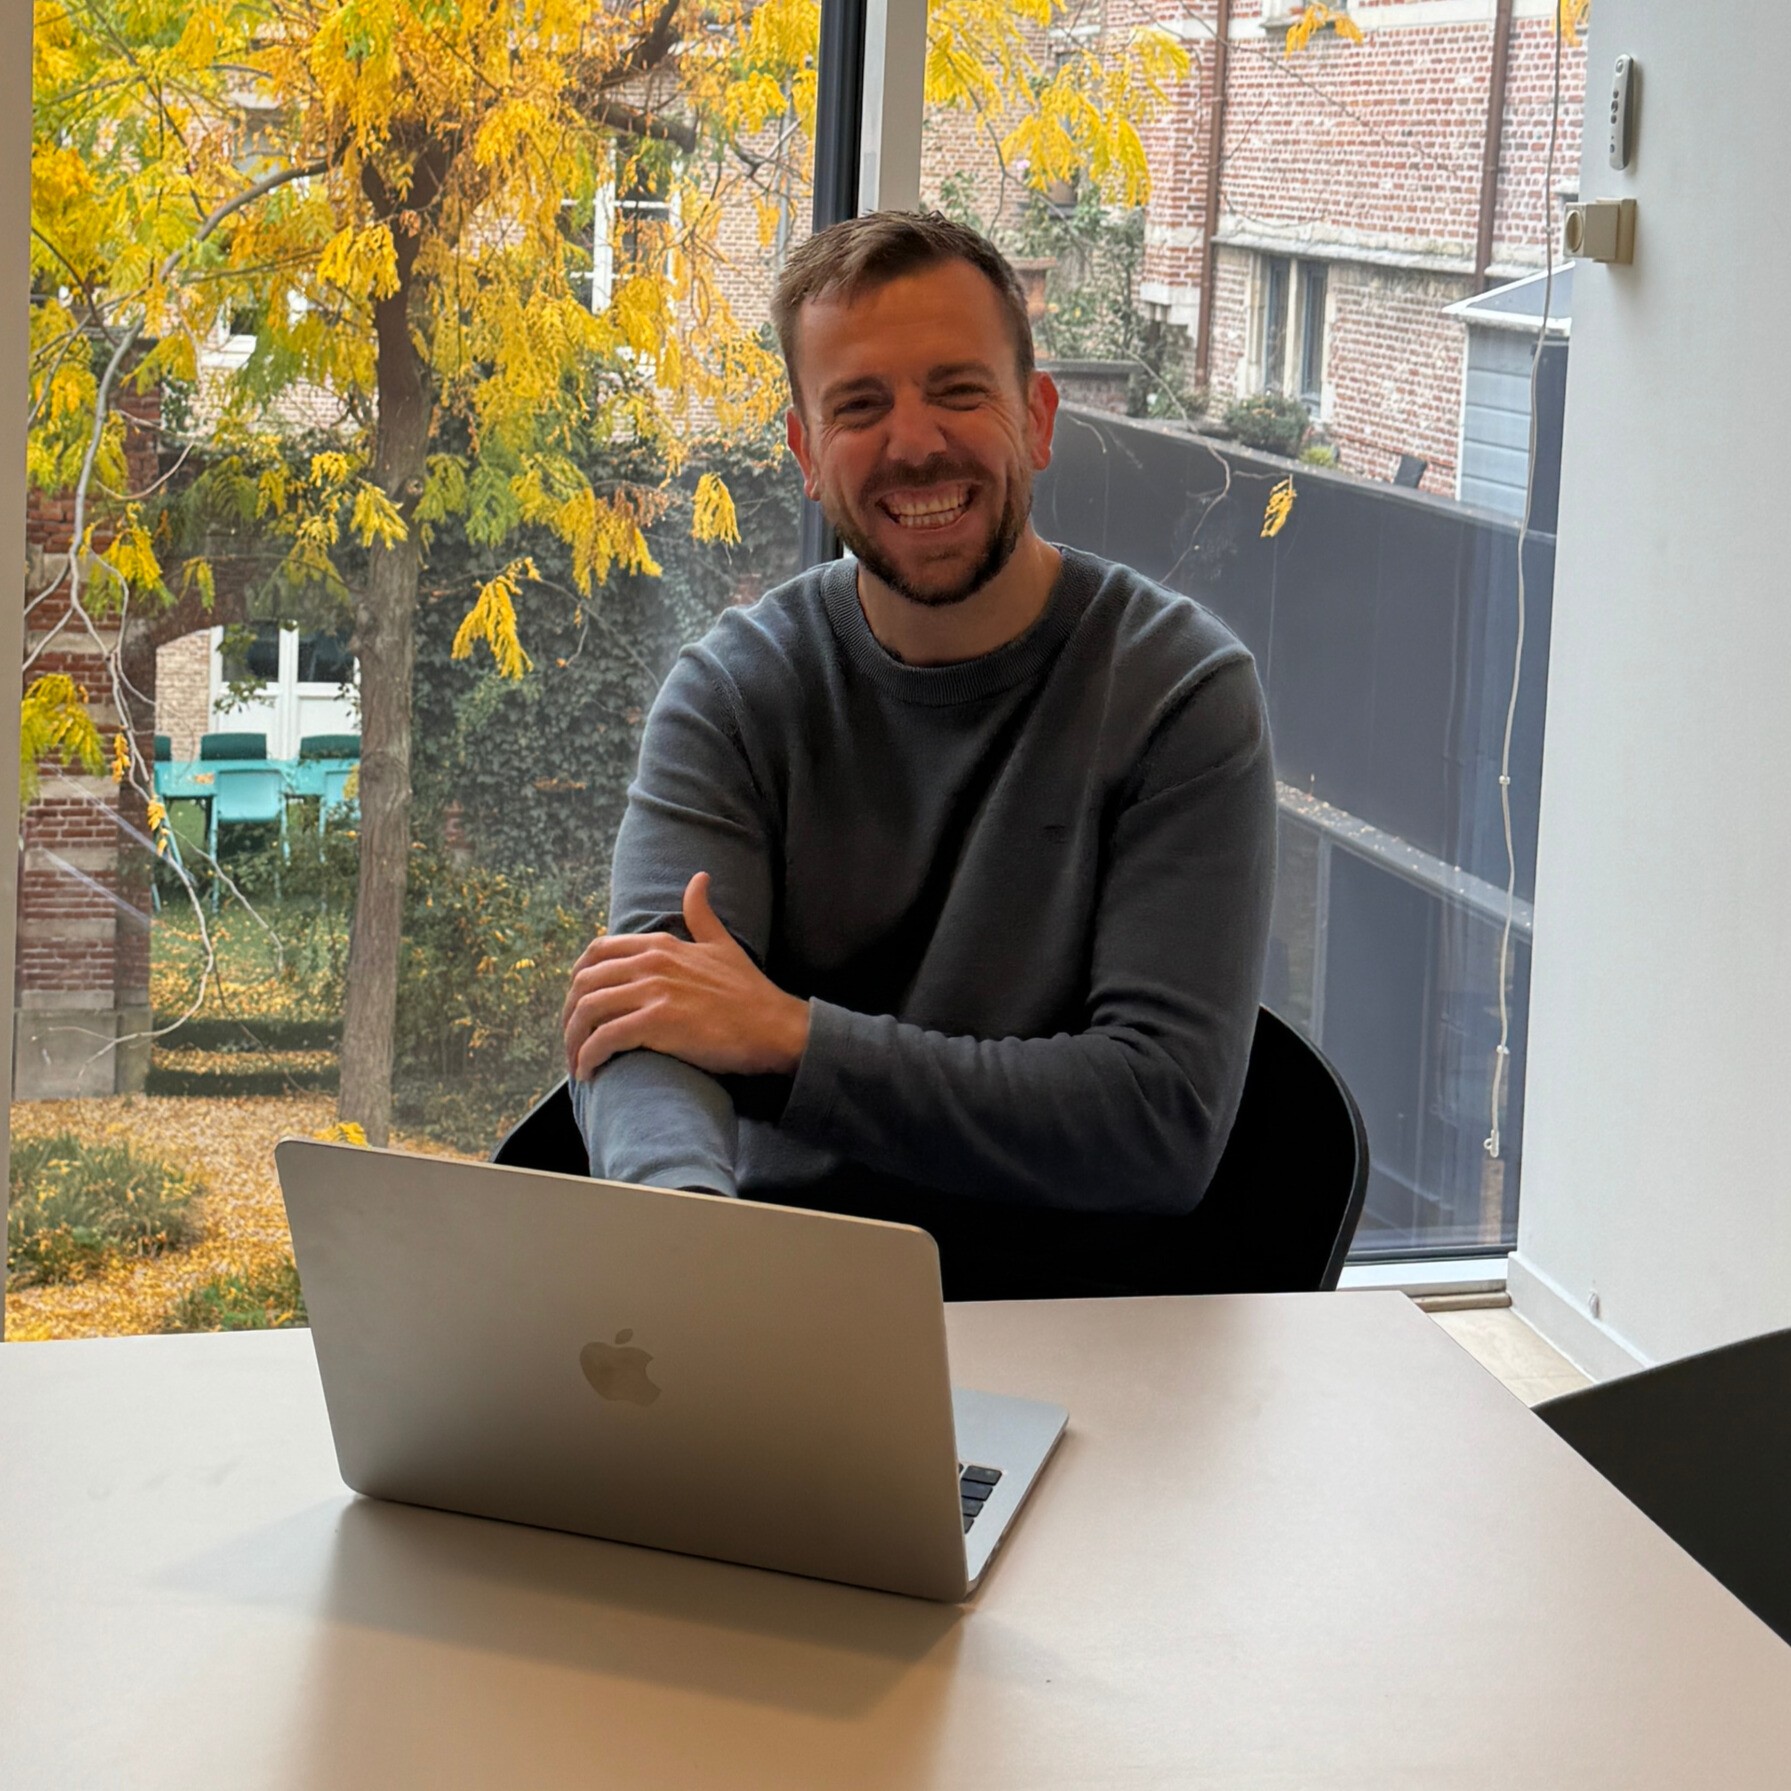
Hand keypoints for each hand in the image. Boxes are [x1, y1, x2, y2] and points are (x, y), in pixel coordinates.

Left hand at [561, 872, 810, 1081]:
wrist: (774, 1027)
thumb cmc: (748, 992)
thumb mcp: (722, 944)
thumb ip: (701, 913)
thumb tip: (700, 877)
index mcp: (660, 945)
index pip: (596, 952)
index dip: (577, 980)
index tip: (576, 1004)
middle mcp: (651, 964)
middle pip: (584, 984)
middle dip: (568, 1015)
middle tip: (573, 1040)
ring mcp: (653, 992)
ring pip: (588, 1011)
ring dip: (573, 1041)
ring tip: (576, 1063)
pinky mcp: (657, 1023)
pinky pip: (605, 1038)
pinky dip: (589, 1057)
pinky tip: (589, 1072)